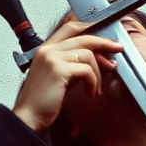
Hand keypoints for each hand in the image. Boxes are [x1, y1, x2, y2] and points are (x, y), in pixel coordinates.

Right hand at [12, 18, 122, 133]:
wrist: (29, 118)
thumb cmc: (43, 102)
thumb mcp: (59, 77)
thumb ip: (73, 65)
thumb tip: (97, 59)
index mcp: (45, 49)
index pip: (70, 28)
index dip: (90, 27)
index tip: (105, 36)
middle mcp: (47, 50)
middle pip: (83, 38)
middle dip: (103, 43)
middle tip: (117, 49)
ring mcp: (52, 58)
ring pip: (87, 54)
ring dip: (98, 72)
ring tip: (97, 87)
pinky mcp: (58, 70)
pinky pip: (86, 70)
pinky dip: (93, 82)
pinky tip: (90, 93)